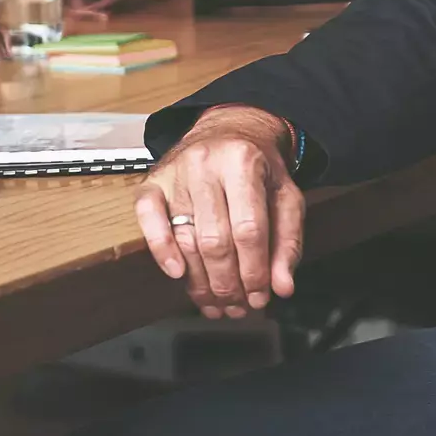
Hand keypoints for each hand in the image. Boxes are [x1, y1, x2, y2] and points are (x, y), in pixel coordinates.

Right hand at [133, 106, 303, 319]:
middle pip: (215, 240)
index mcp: (244, 162)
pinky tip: (178, 275)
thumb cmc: (258, 167)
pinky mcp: (152, 182)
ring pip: (185, 239)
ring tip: (216, 303)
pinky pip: (148, 220)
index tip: (260, 295)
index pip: (249, 230)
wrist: (230, 130)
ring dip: (200, 281)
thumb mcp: (286, 197)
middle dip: (228, 283)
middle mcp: (206, 164)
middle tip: (238, 305)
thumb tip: (282, 286)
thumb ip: (288, 242)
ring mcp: (175, 172)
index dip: (255, 271)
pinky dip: (160, 250)